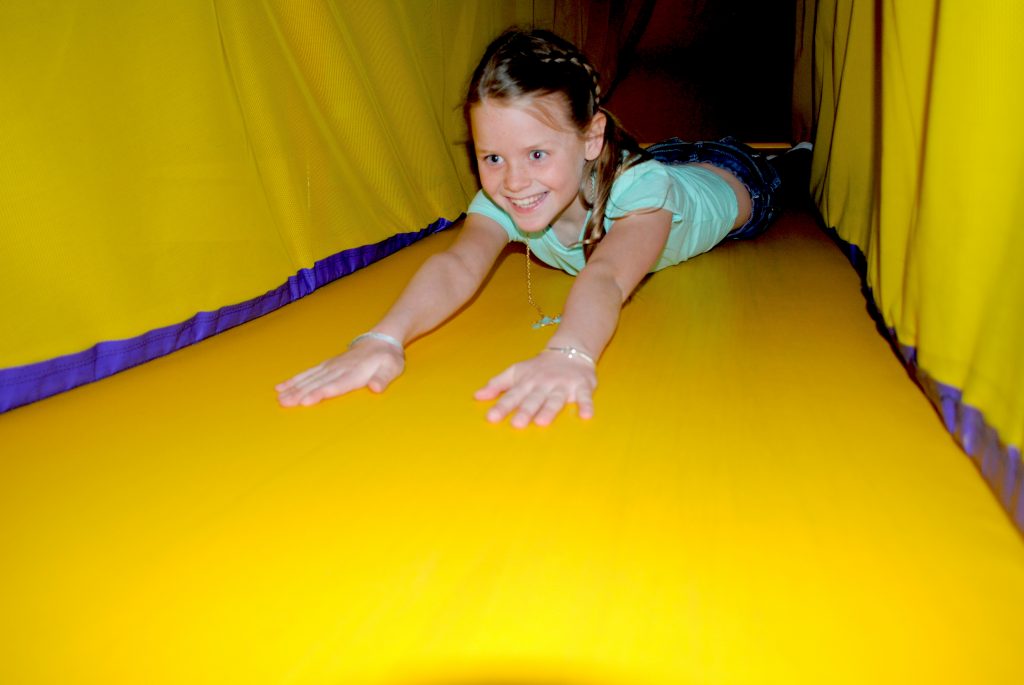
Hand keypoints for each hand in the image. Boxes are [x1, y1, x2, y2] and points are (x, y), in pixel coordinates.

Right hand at [276, 339, 403, 406]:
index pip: (336, 385)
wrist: (381, 340)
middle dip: (300, 393)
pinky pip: (308, 372)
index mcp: (355, 372)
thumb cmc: (388, 358)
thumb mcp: (392, 368)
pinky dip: (294, 379)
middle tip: (284, 403)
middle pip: (317, 383)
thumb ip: (383, 378)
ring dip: (294, 388)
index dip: (320, 393)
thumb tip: (376, 388)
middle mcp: (339, 369)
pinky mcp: (327, 365)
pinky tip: (281, 387)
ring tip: (279, 398)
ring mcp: (331, 366)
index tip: (306, 401)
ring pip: (310, 378)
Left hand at [474, 350, 596, 427]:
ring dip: (549, 410)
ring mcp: (563, 385)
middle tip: (516, 424)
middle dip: (525, 411)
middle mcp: (543, 384)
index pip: (512, 396)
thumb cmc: (539, 367)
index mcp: (526, 382)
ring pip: (555, 399)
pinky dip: (586, 405)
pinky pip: (585, 397)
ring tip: (542, 422)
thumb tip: (476, 396)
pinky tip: (586, 416)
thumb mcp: (516, 372)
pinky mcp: (582, 386)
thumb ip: (497, 385)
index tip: (491, 418)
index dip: (501, 406)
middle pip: (533, 399)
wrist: (569, 350)